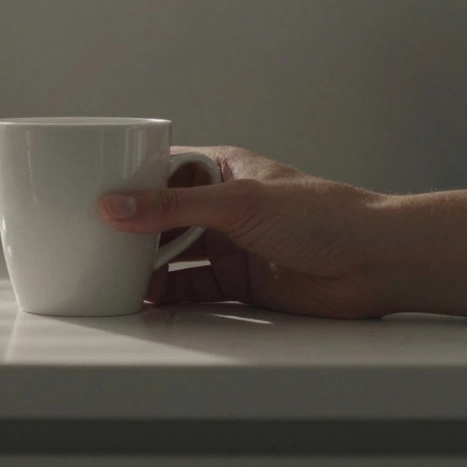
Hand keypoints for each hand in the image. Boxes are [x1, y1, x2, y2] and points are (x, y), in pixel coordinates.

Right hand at [98, 146, 393, 317]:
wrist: (376, 262)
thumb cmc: (323, 215)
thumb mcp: (237, 202)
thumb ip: (172, 207)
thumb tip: (114, 205)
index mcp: (221, 168)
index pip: (160, 168)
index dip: (127, 180)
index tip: (90, 193)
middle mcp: (222, 205)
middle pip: (161, 217)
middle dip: (130, 231)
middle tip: (91, 241)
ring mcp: (230, 244)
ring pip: (173, 255)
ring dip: (145, 266)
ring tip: (108, 275)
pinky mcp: (239, 282)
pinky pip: (193, 288)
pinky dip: (169, 295)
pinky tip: (144, 299)